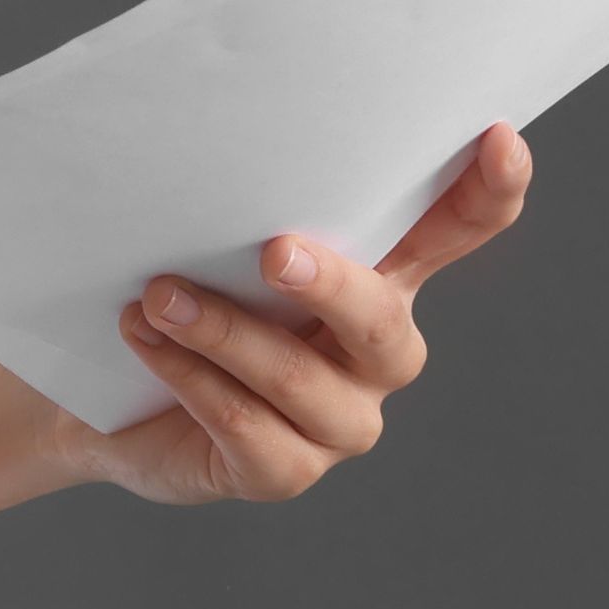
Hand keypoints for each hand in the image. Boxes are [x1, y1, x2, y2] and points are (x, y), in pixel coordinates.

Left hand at [95, 127, 536, 505]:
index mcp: (379, 281)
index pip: (455, 234)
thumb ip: (241, 211)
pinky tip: (147, 342)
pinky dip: (191, 380)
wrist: (109, 409)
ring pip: (299, 379)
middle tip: (274, 251)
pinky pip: (247, 427)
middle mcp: (375, 355)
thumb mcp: (213, 250)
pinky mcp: (284, 471)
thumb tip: (221, 142)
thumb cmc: (176, 307)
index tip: (499, 138)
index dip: (489, 192)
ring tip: (159, 296)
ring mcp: (339, 421)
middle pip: (381, 320)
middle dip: (332, 285)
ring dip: (224, 332)